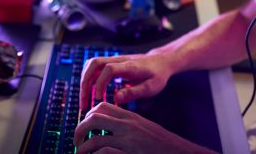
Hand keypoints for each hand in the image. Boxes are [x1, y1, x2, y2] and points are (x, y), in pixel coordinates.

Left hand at [73, 102, 215, 153]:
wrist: (180, 152)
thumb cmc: (162, 146)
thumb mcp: (144, 131)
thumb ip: (128, 128)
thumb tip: (110, 131)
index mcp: (131, 117)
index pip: (103, 106)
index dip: (88, 114)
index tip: (84, 125)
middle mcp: (128, 125)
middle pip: (94, 117)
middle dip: (80, 128)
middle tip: (76, 140)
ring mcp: (128, 140)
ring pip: (95, 136)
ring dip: (82, 146)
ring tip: (79, 153)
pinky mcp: (130, 152)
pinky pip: (104, 151)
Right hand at [79, 52, 173, 109]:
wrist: (160, 61)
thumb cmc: (157, 75)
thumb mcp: (151, 87)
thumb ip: (133, 93)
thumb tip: (115, 99)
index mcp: (129, 66)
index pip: (108, 69)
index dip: (100, 83)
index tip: (98, 99)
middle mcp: (119, 60)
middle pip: (94, 63)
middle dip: (85, 83)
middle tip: (84, 103)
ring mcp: (114, 59)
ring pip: (91, 64)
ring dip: (84, 81)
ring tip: (85, 99)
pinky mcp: (112, 62)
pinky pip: (95, 67)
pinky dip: (88, 78)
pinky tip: (90, 92)